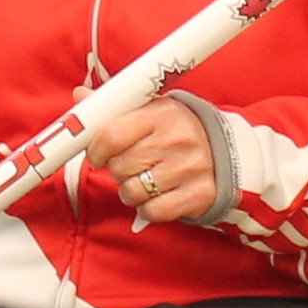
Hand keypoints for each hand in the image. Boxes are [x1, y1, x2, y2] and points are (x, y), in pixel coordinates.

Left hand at [82, 101, 217, 226]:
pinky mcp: (198, 195)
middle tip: (131, 165)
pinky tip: (158, 195)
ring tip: (145, 180)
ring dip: (131, 191)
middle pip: (119, 167)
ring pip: (132, 192)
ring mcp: (189, 168)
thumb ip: (115, 107)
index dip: (97, 149)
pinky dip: (148, 208)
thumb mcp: (151, 111)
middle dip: (118, 170)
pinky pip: (152, 212)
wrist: (227, 151)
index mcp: (162, 113)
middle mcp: (176, 139)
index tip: (98, 155)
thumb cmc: (179, 131)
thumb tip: (80, 96)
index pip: (112, 134)